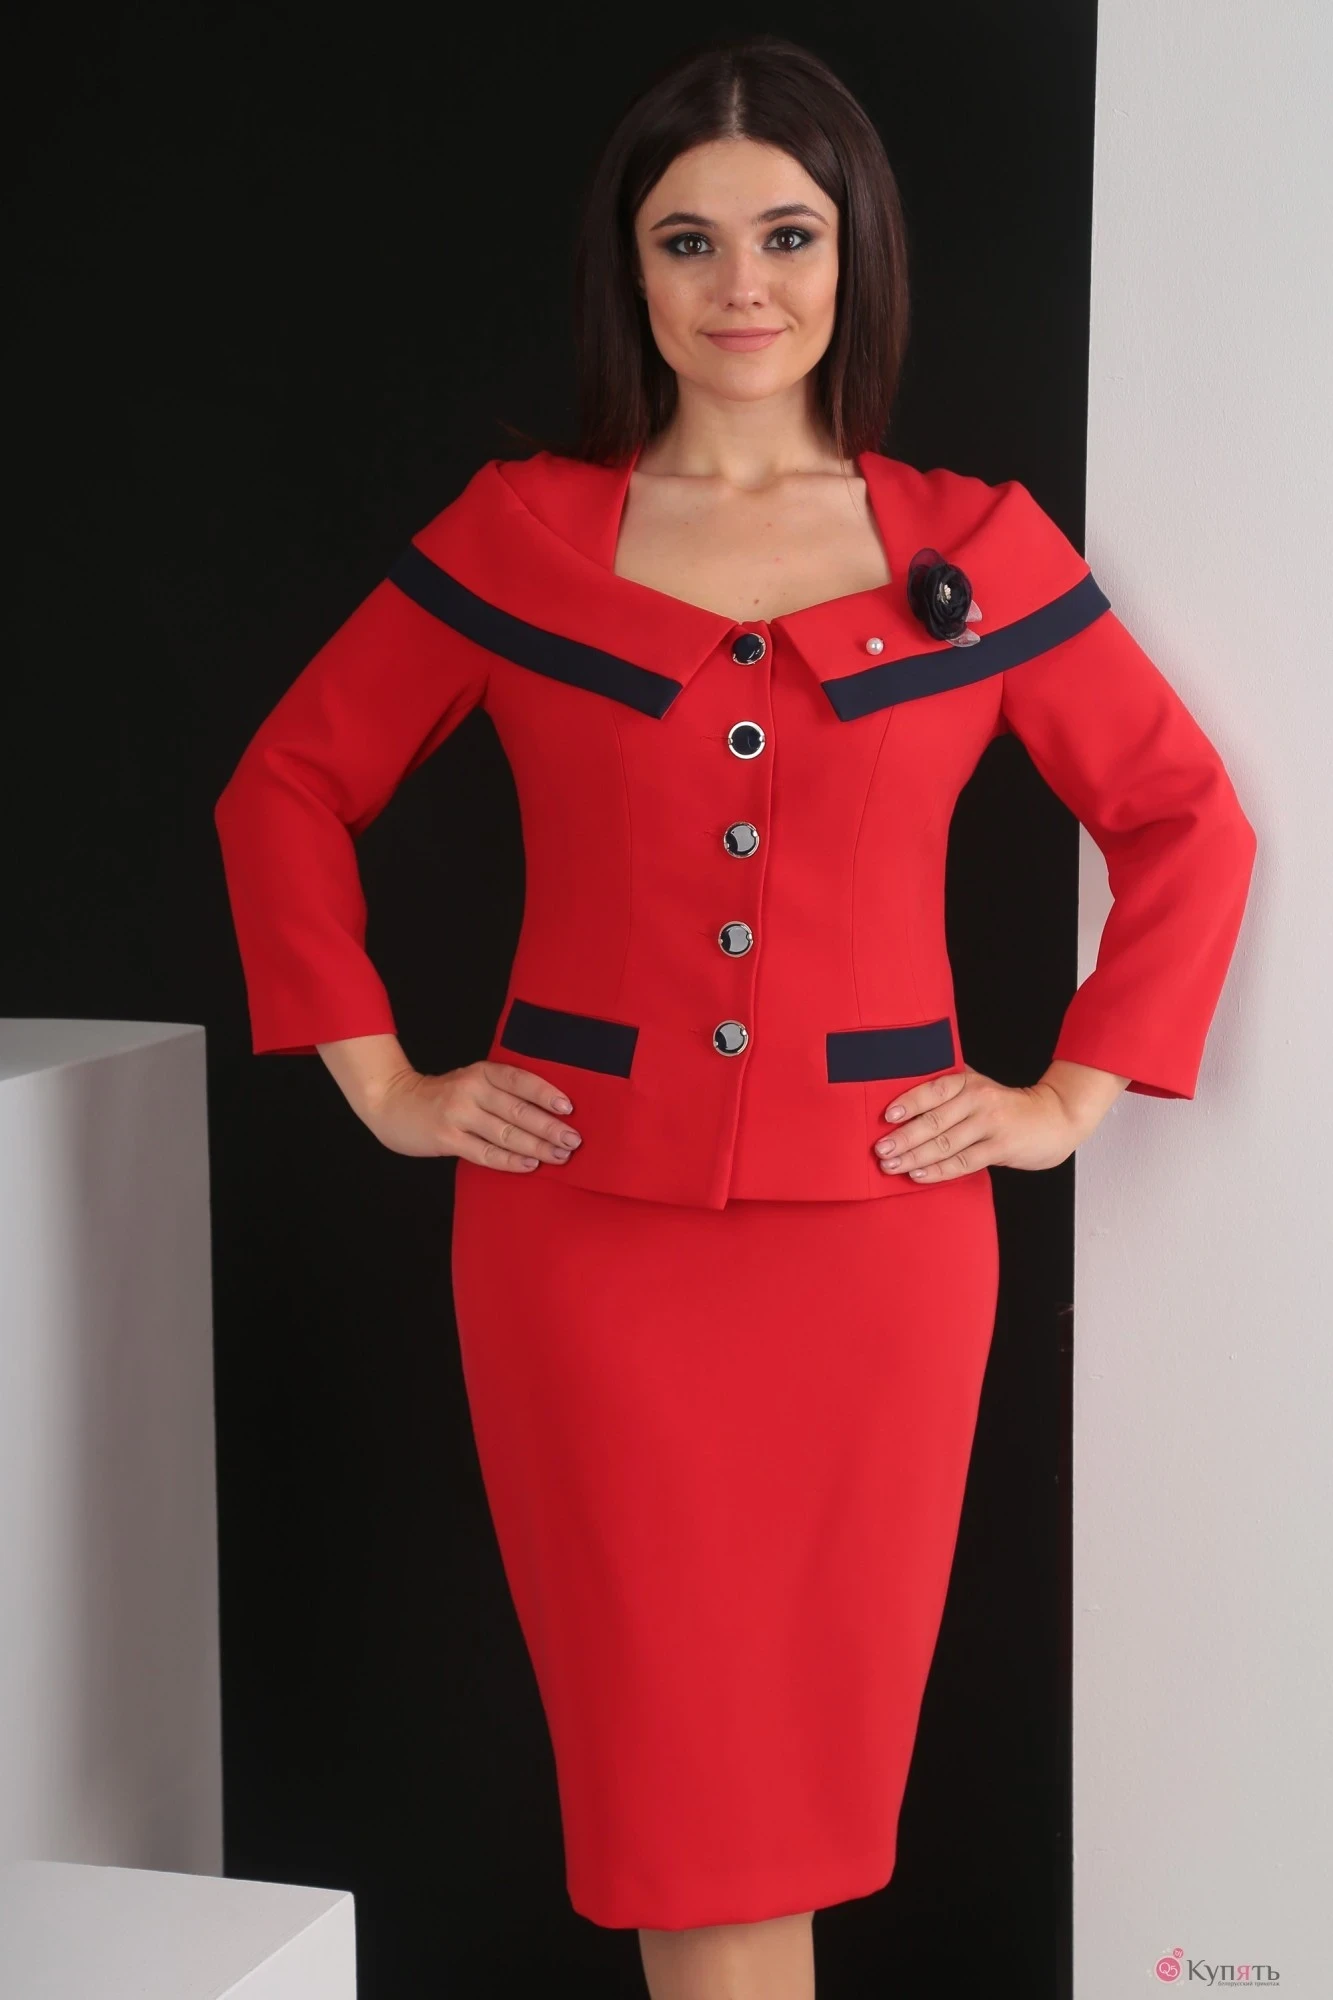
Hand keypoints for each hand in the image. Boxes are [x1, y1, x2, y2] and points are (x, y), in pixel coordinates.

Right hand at [360, 1059, 582, 1170]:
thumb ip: (501, 1091)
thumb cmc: (443, 1096)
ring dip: (536, 1147)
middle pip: (518, 1110)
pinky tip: (529, 1165)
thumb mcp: (471, 1082)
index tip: (569, 1108)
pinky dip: (509, 1161)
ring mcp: (458, 1115)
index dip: (545, 1093)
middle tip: (574, 1140)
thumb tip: (548, 1112)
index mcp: (481, 1072)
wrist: (393, 1103)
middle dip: (549, 1127)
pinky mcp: (447, 1138)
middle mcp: (470, 1090)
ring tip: (560, 1156)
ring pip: (505, 1133)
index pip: (520, 1080)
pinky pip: (485, 1153)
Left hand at [874, 1060, 1128, 1181]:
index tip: (885, 1116)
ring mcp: (990, 1125)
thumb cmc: (1006, 1105)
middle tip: (879, 1149)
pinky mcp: (1000, 1148)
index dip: (908, 1102)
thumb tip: (902, 1095)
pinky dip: (938, 1171)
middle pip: (933, 1120)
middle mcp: (977, 1100)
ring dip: (914, 1157)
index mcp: (967, 1082)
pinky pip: (962, 1162)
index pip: (932, 1089)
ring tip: (890, 1166)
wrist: (1054, 1117)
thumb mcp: (979, 1086)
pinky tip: (918, 1176)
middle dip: (903, 1137)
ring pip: (945, 1144)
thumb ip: (949, 1088)